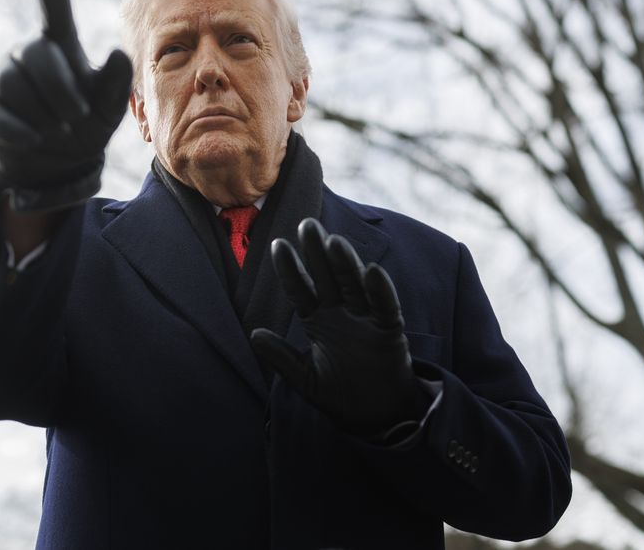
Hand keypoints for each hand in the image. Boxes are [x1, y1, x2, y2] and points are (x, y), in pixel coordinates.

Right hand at [0, 0, 132, 211]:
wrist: (56, 163)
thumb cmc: (87, 124)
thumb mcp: (108, 109)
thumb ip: (115, 84)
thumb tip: (118, 53)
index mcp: (60, 46)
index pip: (54, 10)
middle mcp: (26, 54)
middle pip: (36, 55)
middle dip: (60, 90)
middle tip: (77, 117)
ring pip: (12, 85)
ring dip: (42, 114)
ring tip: (57, 130)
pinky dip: (16, 130)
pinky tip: (33, 139)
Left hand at [251, 218, 419, 436]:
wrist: (375, 418)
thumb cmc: (340, 396)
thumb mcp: (304, 378)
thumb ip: (281, 357)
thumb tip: (254, 334)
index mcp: (319, 321)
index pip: (301, 289)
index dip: (290, 268)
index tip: (278, 244)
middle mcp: (341, 314)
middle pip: (328, 277)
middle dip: (317, 252)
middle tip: (306, 223)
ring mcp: (366, 320)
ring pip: (355, 285)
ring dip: (345, 264)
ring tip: (333, 241)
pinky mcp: (389, 331)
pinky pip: (386, 307)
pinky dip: (380, 290)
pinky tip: (372, 272)